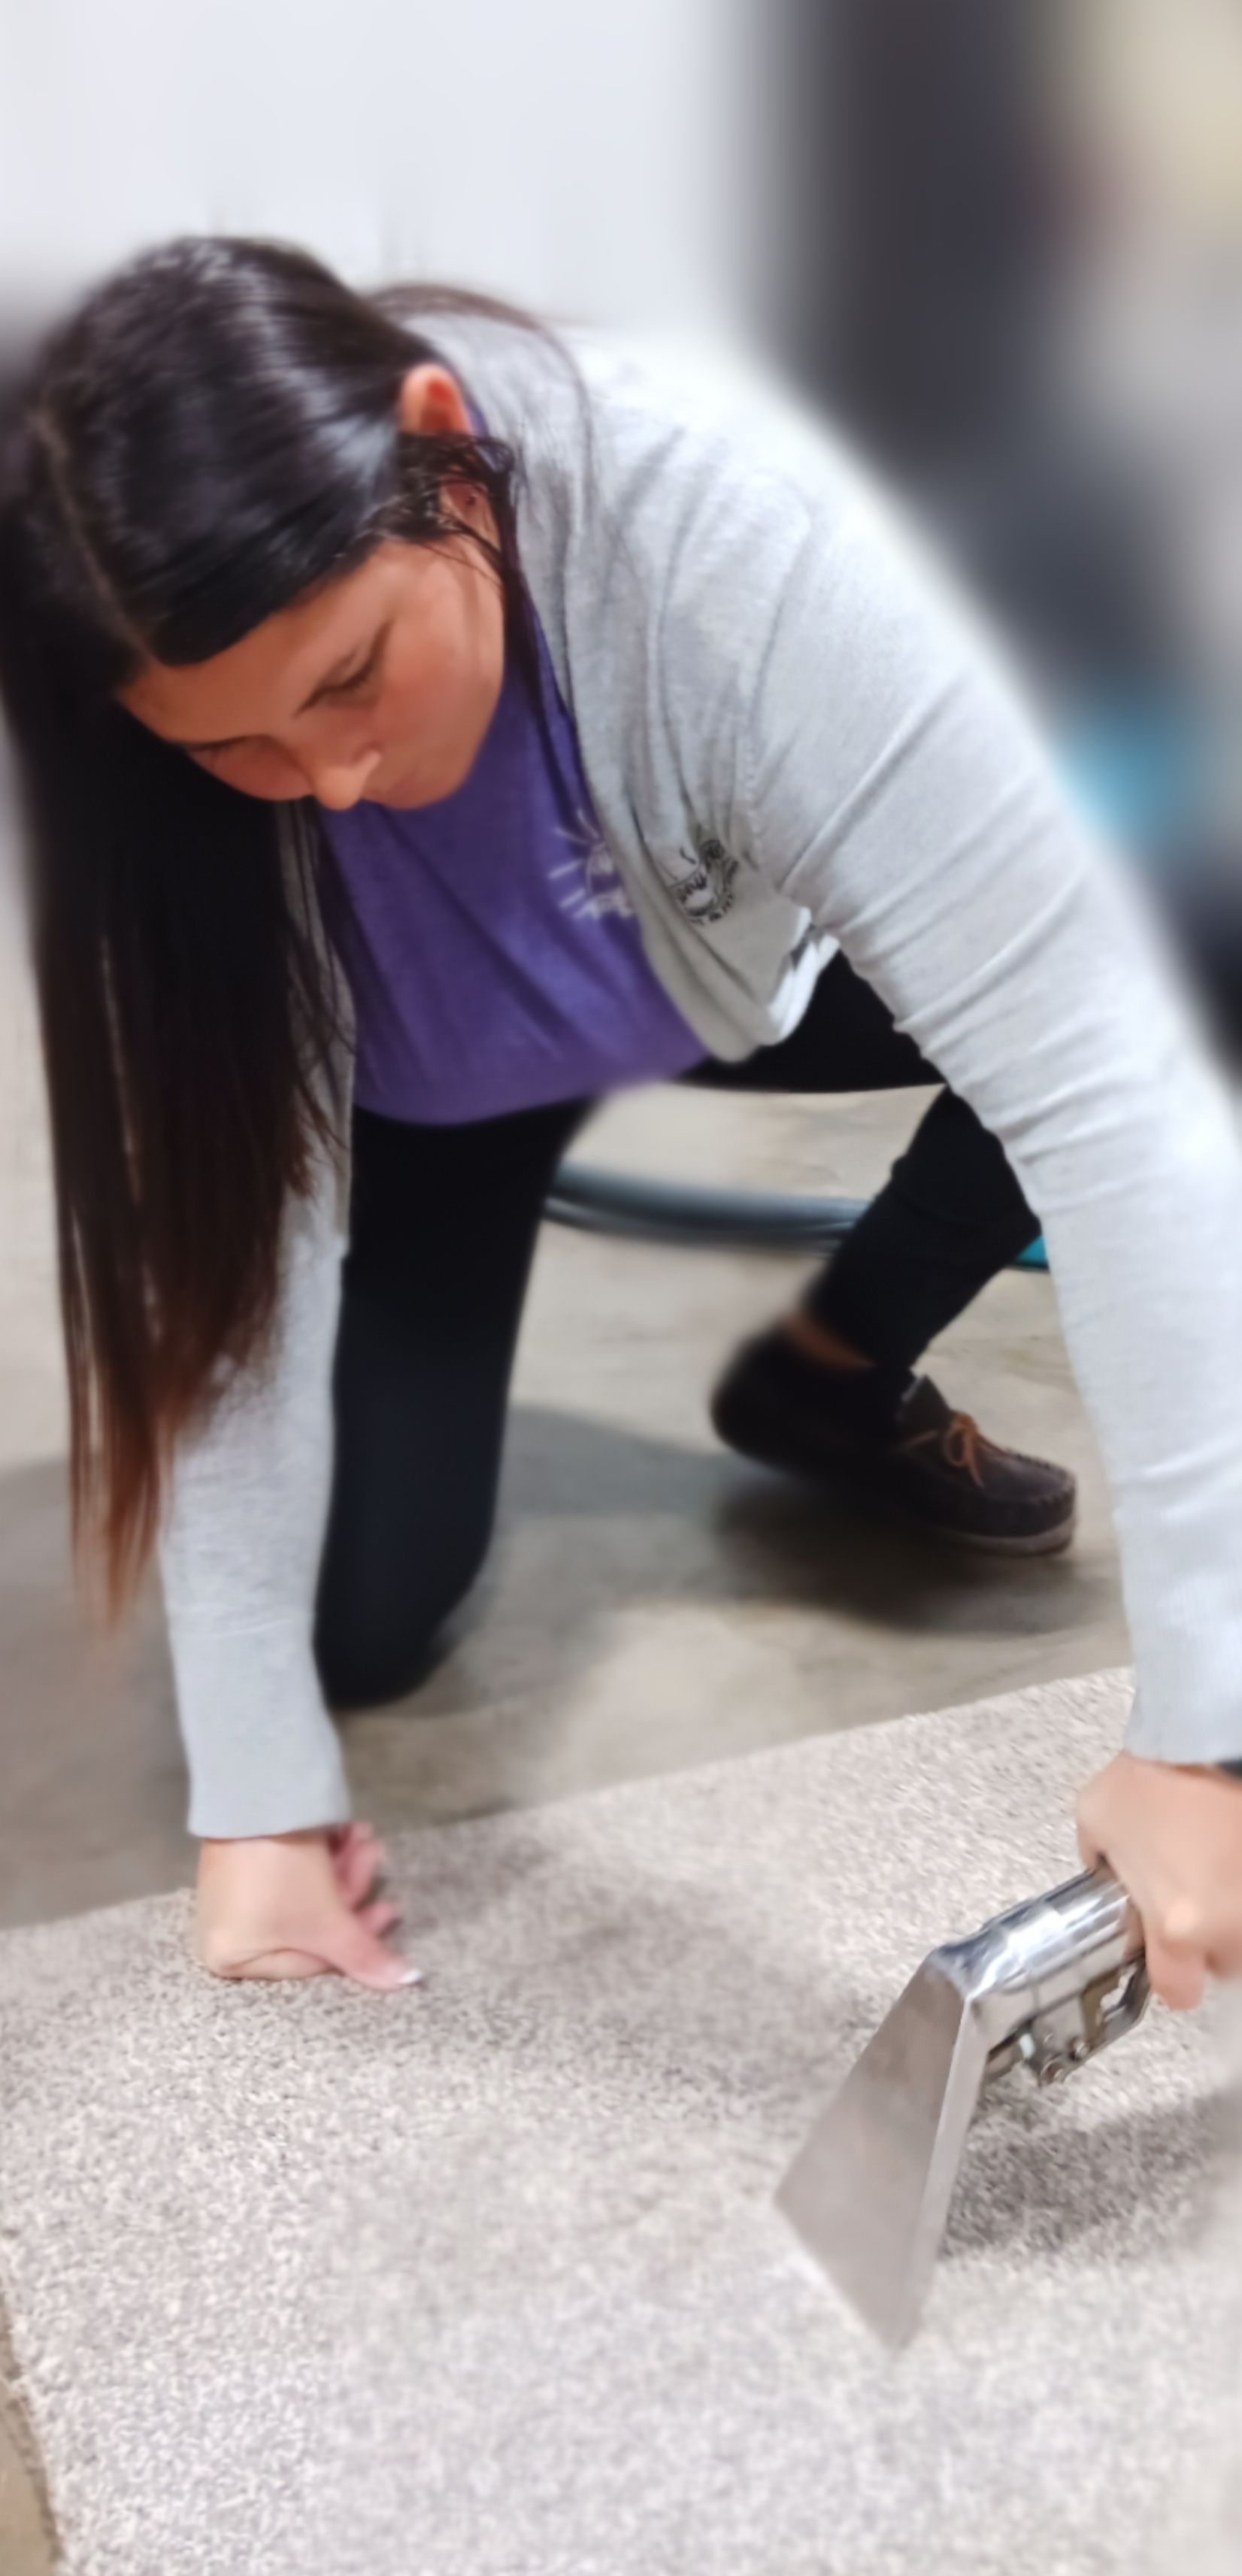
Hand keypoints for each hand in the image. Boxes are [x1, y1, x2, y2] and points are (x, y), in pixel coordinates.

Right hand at [196, 1822, 421, 1990]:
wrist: (252, 1796)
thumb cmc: (281, 1874)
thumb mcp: (326, 1920)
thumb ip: (364, 1955)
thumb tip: (406, 1983)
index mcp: (229, 1959)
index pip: (309, 1961)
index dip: (356, 1938)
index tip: (390, 1909)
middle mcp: (224, 1933)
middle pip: (308, 1926)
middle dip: (349, 1888)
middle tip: (375, 1855)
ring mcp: (231, 1896)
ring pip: (303, 1896)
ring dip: (343, 1866)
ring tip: (364, 1836)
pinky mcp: (239, 1863)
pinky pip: (288, 1874)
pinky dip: (321, 1857)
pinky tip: (346, 1832)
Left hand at [1077, 1752, 1241, 2009]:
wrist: (1214, 1733)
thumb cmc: (1156, 1774)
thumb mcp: (1096, 1817)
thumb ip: (1099, 1861)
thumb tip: (1108, 1874)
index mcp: (1176, 1925)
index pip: (1178, 1992)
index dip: (1172, 1974)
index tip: (1168, 1949)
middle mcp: (1230, 1927)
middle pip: (1224, 1962)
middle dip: (1210, 1937)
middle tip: (1196, 1893)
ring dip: (1234, 1909)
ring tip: (1221, 1864)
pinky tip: (1234, 1851)